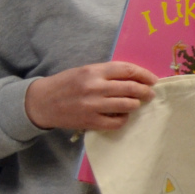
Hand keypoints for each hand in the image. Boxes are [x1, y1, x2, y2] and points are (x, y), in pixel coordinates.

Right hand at [24, 61, 157, 131]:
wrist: (41, 102)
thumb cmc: (66, 84)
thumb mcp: (85, 71)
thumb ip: (107, 73)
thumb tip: (135, 78)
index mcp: (94, 71)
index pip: (128, 70)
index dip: (145, 75)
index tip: (153, 80)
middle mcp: (95, 87)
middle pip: (131, 88)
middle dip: (145, 91)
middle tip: (150, 94)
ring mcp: (93, 105)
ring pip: (127, 105)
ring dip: (135, 104)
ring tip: (135, 104)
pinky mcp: (90, 121)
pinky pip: (117, 122)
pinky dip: (123, 119)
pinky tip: (121, 116)